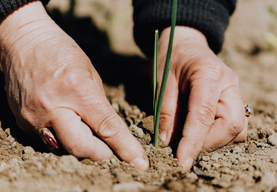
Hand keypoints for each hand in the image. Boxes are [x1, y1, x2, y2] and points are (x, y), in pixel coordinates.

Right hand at [0, 1, 147, 169]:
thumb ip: (100, 104)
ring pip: (65, 149)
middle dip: (102, 153)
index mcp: (77, 90)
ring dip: (82, 146)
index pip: (107, 128)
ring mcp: (34, 117)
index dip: (126, 148)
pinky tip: (67, 123)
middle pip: (82, 148)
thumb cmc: (61, 51)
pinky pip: (48, 142)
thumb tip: (109, 129)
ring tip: (87, 130)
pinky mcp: (22, 122)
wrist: (23, 41)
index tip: (139, 162)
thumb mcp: (90, 73)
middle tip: (110, 148)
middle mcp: (53, 107)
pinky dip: (63, 138)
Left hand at [158, 26, 247, 169]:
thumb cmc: (171, 59)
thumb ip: (166, 111)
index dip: (193, 142)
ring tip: (191, 136)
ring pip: (238, 129)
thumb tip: (168, 142)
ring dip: (215, 140)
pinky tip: (201, 129)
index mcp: (209, 74)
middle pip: (233, 125)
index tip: (182, 161)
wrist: (186, 44)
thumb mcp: (162, 82)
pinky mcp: (235, 100)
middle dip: (208, 143)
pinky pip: (235, 125)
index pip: (204, 115)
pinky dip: (219, 134)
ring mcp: (236, 92)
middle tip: (184, 146)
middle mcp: (230, 84)